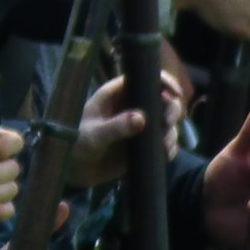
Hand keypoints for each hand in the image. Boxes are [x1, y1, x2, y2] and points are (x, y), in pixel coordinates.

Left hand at [65, 72, 183, 187]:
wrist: (73, 170)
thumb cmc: (76, 143)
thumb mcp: (94, 135)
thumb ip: (116, 127)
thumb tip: (142, 118)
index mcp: (117, 94)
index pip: (144, 79)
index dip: (163, 81)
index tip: (175, 92)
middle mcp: (131, 106)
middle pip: (161, 100)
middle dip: (171, 109)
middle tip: (168, 123)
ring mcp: (138, 126)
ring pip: (165, 122)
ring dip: (171, 132)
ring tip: (165, 147)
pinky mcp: (142, 146)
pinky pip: (162, 143)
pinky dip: (169, 148)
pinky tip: (166, 155)